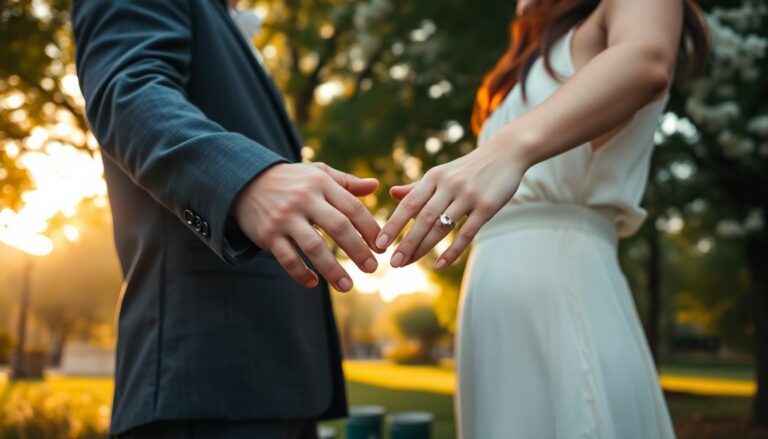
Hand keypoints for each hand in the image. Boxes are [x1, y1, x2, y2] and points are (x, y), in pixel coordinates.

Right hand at [233, 162, 381, 290]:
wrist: (246, 182)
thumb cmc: (292, 180)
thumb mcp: (318, 173)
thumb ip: (346, 181)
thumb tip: (375, 187)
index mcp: (321, 183)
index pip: (352, 207)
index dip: (370, 229)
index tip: (381, 248)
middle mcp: (304, 199)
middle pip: (338, 227)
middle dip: (357, 250)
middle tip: (372, 269)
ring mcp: (285, 218)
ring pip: (313, 247)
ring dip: (332, 270)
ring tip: (348, 286)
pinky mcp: (268, 234)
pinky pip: (287, 259)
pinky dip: (301, 273)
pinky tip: (313, 283)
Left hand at [376, 144, 527, 269]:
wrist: (506, 153)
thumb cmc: (468, 168)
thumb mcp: (441, 173)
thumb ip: (417, 187)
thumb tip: (392, 194)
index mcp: (434, 177)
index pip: (409, 203)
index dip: (393, 224)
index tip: (379, 243)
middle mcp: (448, 185)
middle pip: (423, 218)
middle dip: (406, 241)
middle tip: (393, 262)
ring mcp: (468, 196)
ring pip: (442, 226)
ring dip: (423, 248)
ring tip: (407, 264)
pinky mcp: (487, 206)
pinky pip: (467, 233)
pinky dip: (452, 251)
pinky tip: (440, 265)